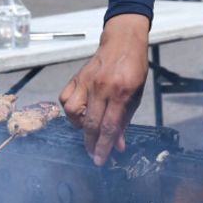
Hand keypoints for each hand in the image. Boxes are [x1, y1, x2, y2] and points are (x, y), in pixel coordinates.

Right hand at [60, 13, 149, 164]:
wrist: (123, 41)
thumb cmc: (133, 68)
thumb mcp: (137, 95)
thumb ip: (125, 121)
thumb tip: (117, 146)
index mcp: (121, 92)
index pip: (109, 126)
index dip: (104, 147)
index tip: (100, 161)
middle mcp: (102, 87)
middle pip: (91, 124)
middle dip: (92, 144)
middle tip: (94, 154)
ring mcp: (86, 81)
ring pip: (72, 112)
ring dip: (79, 126)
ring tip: (89, 128)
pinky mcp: (77, 77)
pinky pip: (65, 99)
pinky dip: (70, 110)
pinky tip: (80, 113)